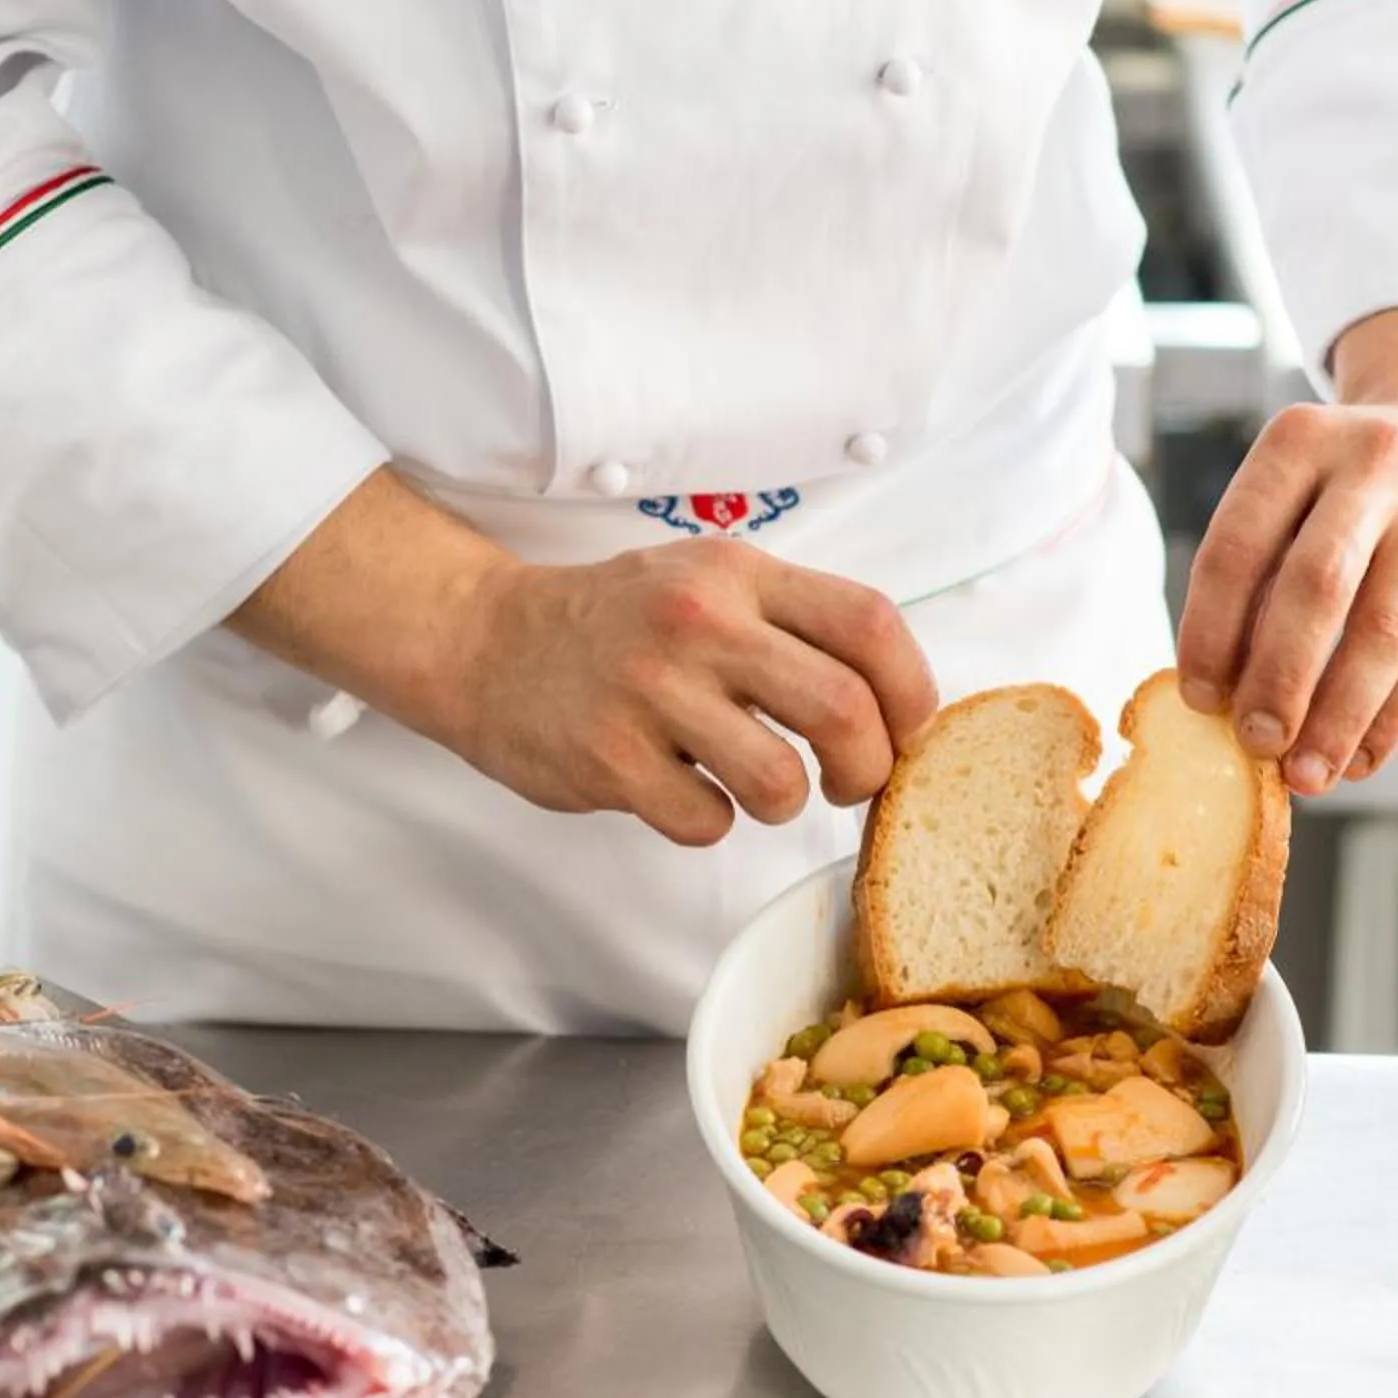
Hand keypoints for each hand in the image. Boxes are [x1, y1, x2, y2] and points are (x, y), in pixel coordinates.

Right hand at [227, 471, 936, 847]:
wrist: (484, 641)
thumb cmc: (614, 623)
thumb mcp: (707, 581)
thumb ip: (793, 622)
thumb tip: (895, 703)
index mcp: (738, 575)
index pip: (870, 624)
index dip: (913, 691)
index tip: (907, 730)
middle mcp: (699, 623)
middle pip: (843, 710)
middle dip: (869, 767)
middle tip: (849, 783)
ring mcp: (650, 691)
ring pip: (780, 782)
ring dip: (785, 804)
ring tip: (754, 787)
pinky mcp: (608, 757)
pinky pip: (706, 821)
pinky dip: (709, 822)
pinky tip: (680, 790)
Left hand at [1175, 307, 1397, 795]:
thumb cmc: (1348, 487)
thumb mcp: (1294, 491)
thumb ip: (1257, 573)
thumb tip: (1219, 698)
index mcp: (1300, 441)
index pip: (1239, 545)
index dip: (1211, 630)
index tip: (1200, 699)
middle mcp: (1378, 459)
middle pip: (1319, 586)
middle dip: (1281, 678)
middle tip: (1255, 744)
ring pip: (1386, 630)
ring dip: (1340, 716)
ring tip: (1306, 774)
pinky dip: (1391, 717)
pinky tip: (1359, 758)